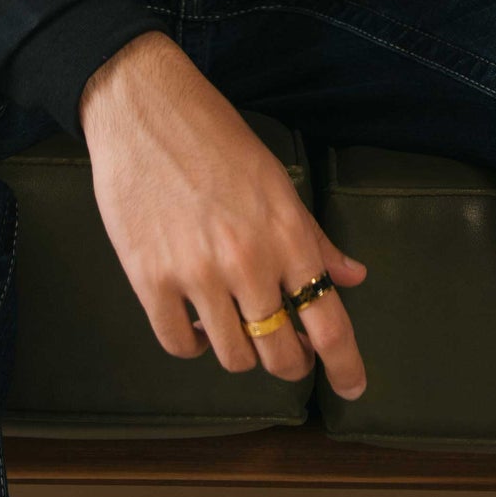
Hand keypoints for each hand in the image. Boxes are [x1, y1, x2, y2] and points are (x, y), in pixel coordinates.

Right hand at [79, 31, 369, 397]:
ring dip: (242, 352)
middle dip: (292, 362)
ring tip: (237, 326)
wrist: (143, 108)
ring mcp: (196, 275)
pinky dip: (195, 345)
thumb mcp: (275, 179)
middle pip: (281, 353)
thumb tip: (351, 276)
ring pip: (233, 357)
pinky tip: (197, 324)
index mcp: (286, 233)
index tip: (352, 388)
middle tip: (287, 351)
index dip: (345, 366)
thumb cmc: (214, 135)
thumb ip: (312, 235)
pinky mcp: (149, 280)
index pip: (328, 321)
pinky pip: (180, 344)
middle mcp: (247, 262)